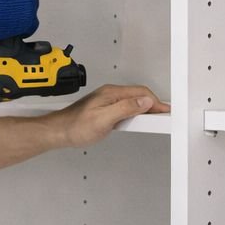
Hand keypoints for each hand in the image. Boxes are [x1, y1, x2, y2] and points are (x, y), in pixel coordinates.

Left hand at [48, 84, 170, 147]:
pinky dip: (135, 113)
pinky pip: (125, 108)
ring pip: (132, 102)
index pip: (140, 93)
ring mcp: (107, 101)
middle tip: (163, 117)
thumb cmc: (75, 127)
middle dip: (153, 106)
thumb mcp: (103, 120)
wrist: (58, 132)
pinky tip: (137, 121)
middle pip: (138, 96)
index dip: (155, 103)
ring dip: (144, 110)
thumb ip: (125, 109)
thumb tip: (143, 102)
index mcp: (111, 93)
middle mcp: (110, 94)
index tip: (165, 112)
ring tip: (154, 120)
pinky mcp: (105, 108)